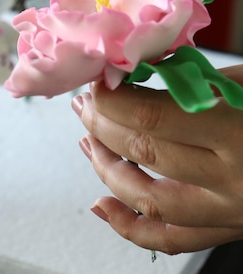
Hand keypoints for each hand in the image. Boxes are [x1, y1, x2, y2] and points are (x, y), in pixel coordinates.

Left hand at [71, 64, 242, 253]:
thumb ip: (192, 80)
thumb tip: (134, 73)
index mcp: (237, 132)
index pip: (154, 116)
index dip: (114, 98)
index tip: (97, 81)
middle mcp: (231, 179)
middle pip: (144, 153)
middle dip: (102, 125)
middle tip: (86, 104)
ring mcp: (229, 211)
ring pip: (148, 201)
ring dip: (106, 169)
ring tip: (87, 141)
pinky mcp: (228, 228)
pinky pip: (170, 240)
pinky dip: (128, 226)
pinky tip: (102, 205)